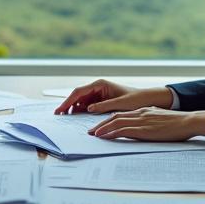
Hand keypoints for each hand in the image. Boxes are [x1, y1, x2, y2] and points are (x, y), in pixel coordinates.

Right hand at [55, 79, 172, 114]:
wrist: (146, 99)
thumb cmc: (135, 99)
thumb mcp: (119, 104)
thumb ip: (103, 106)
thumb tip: (87, 109)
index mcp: (100, 84)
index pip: (78, 92)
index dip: (67, 101)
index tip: (60, 110)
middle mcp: (97, 87)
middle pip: (77, 96)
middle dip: (67, 105)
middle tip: (58, 116)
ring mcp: (98, 94)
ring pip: (80, 101)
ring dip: (73, 109)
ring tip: (65, 119)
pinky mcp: (100, 101)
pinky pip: (87, 106)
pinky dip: (81, 111)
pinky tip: (76, 118)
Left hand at [89, 108, 204, 141]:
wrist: (188, 121)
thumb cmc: (177, 123)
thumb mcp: (160, 118)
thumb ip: (150, 119)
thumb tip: (143, 126)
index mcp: (143, 111)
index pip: (121, 114)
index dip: (108, 120)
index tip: (100, 126)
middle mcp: (139, 114)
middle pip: (114, 117)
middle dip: (101, 124)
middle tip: (91, 132)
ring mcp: (141, 121)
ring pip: (116, 122)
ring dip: (102, 128)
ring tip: (93, 135)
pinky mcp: (144, 129)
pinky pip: (123, 130)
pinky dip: (112, 133)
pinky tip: (105, 137)